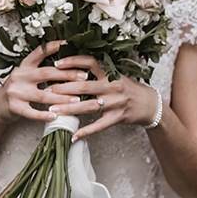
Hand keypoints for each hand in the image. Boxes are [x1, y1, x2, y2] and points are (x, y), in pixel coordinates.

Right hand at [0, 40, 85, 123]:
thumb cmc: (19, 89)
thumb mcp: (27, 75)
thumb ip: (42, 68)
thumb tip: (69, 62)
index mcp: (25, 65)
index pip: (40, 52)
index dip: (54, 46)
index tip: (69, 43)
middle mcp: (20, 76)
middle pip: (47, 73)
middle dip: (67, 75)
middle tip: (84, 77)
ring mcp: (16, 92)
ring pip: (43, 95)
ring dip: (62, 98)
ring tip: (77, 100)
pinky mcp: (14, 107)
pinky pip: (32, 112)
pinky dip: (44, 114)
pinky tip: (56, 115)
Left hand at [42, 54, 160, 140]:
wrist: (150, 104)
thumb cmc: (129, 89)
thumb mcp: (117, 76)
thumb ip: (99, 73)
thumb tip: (73, 70)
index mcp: (111, 74)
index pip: (91, 63)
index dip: (73, 62)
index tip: (57, 63)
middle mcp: (112, 87)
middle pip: (85, 86)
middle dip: (64, 88)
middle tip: (47, 90)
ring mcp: (115, 103)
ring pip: (88, 106)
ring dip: (69, 109)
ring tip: (53, 111)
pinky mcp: (117, 118)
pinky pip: (99, 126)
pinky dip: (86, 131)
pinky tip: (73, 135)